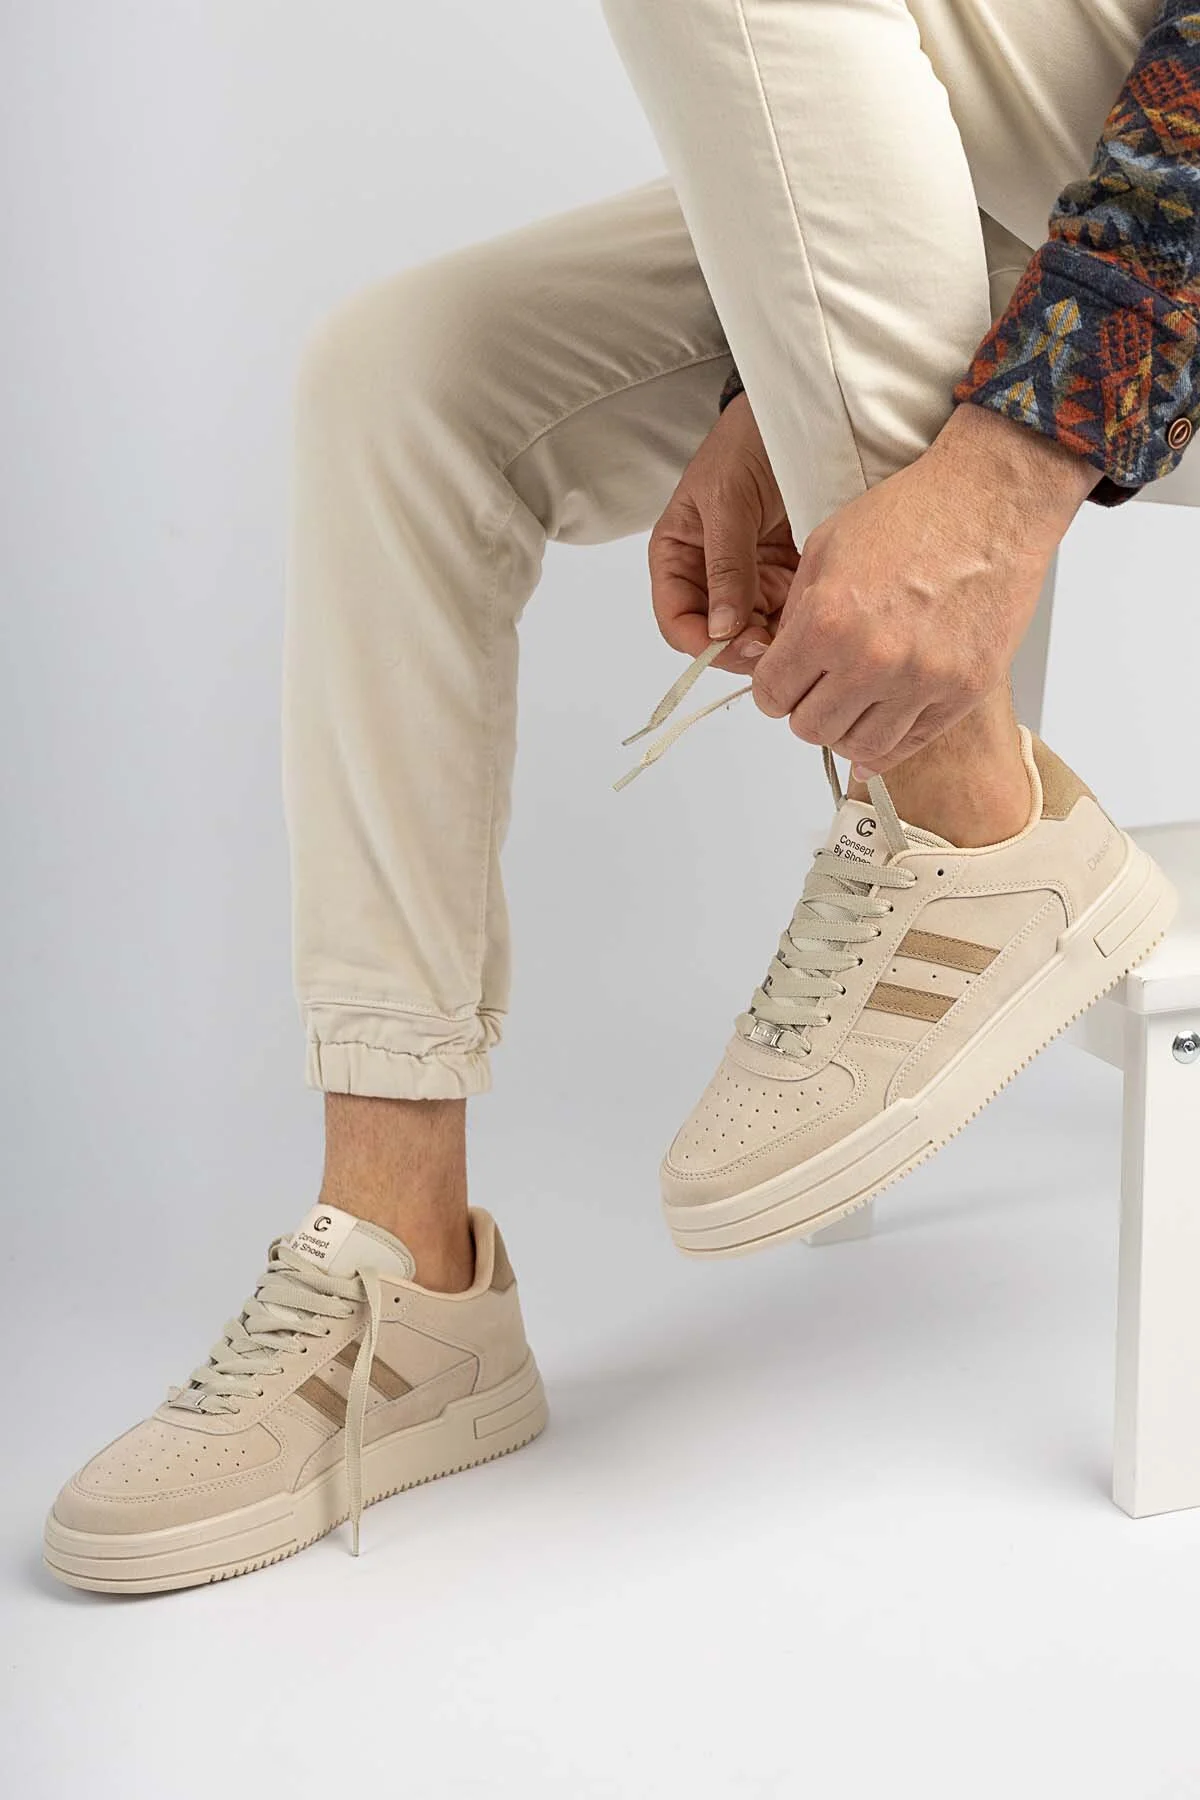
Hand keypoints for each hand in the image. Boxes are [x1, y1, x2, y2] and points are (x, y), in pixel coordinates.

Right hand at [648, 391, 797, 672]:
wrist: (796, 414)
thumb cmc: (747, 443)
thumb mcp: (728, 501)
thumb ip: (726, 566)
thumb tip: (722, 630)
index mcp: (677, 559)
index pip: (677, 622)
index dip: (702, 644)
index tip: (738, 646)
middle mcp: (709, 578)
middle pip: (718, 638)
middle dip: (745, 648)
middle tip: (780, 647)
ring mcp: (749, 581)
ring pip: (756, 635)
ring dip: (777, 641)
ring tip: (803, 631)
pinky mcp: (786, 578)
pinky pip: (789, 616)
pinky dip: (801, 624)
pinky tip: (817, 617)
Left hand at [751, 404, 1099, 773]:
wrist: (993, 502)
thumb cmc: (914, 513)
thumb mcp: (826, 548)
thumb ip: (797, 613)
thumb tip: (782, 660)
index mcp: (828, 621)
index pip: (773, 693)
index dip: (772, 689)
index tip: (783, 684)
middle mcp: (873, 660)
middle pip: (811, 728)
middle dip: (806, 711)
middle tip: (819, 692)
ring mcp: (922, 681)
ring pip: (860, 747)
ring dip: (847, 730)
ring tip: (852, 705)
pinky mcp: (964, 690)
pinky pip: (912, 743)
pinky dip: (889, 742)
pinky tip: (879, 732)